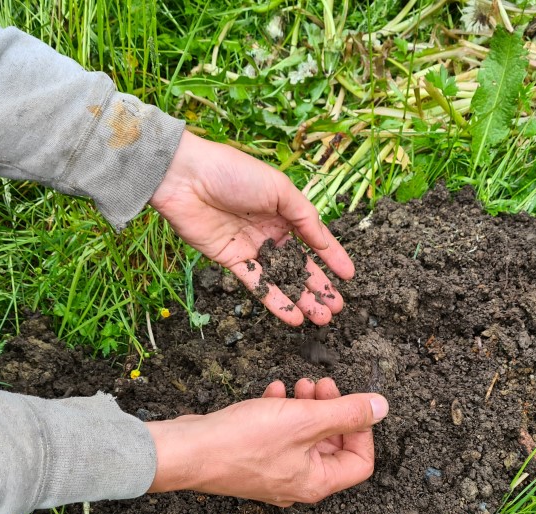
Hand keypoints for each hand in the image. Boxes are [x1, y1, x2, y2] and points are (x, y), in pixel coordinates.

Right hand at [145, 378, 387, 505]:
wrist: (188, 451)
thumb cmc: (243, 441)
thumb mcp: (305, 419)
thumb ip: (347, 412)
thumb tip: (383, 407)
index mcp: (317, 483)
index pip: (361, 462)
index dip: (363, 429)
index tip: (353, 402)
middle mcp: (298, 483)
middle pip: (332, 446)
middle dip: (332, 410)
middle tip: (322, 383)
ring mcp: (274, 473)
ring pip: (305, 436)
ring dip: (307, 406)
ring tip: (299, 384)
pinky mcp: (253, 459)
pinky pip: (279, 434)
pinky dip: (281, 411)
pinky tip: (273, 390)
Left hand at [150, 131, 353, 325]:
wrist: (186, 178)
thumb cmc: (235, 174)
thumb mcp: (280, 190)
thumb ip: (305, 218)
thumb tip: (325, 244)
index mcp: (285, 211)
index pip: (314, 239)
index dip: (332, 257)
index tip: (349, 277)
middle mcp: (270, 232)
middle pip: (299, 265)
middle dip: (318, 287)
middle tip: (336, 308)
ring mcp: (251, 248)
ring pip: (281, 279)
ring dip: (301, 299)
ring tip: (321, 318)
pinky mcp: (231, 261)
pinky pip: (256, 284)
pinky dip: (274, 301)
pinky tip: (293, 317)